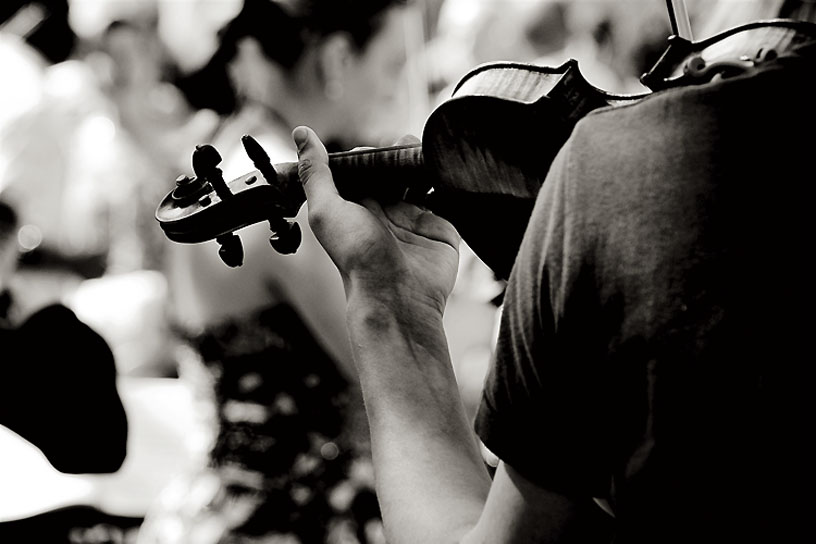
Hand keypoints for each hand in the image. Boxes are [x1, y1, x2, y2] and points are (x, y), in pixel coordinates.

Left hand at [293, 126, 459, 313]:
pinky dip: (446, 181)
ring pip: (419, 178)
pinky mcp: (440, 226)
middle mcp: (383, 212)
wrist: (398, 296)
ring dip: (422, 162)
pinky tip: (445, 169)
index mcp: (354, 207)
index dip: (367, 154)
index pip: (361, 168)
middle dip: (398, 154)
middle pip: (392, 170)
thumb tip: (302, 133)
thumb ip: (316, 172)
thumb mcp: (326, 210)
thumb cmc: (357, 257)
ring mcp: (413, 218)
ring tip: (424, 153)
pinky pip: (445, 196)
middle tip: (405, 146)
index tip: (372, 152)